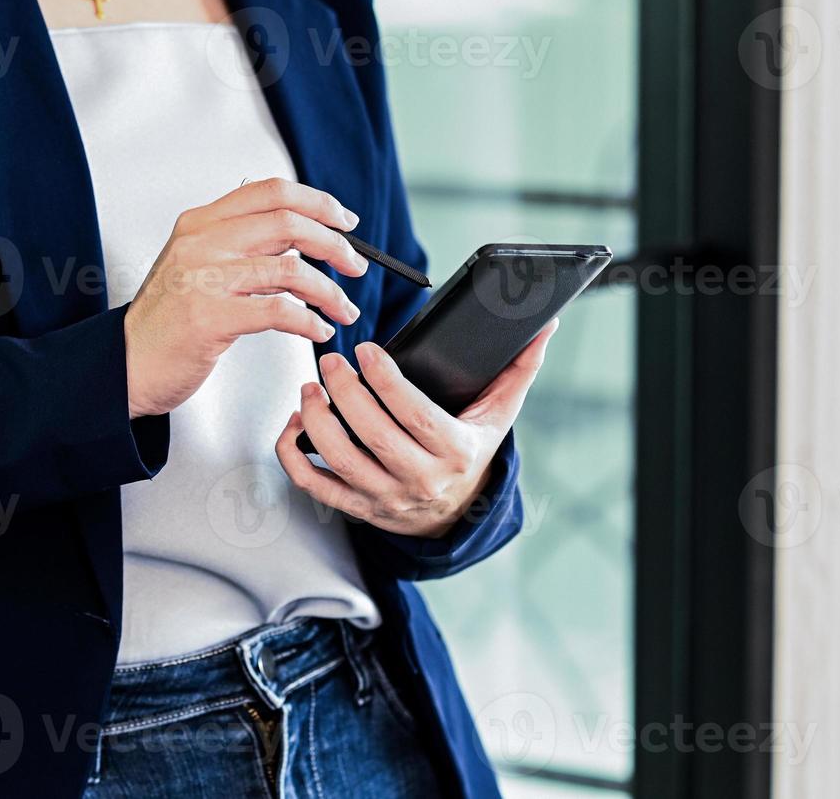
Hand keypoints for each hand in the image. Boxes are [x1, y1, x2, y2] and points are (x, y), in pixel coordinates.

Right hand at [123, 178, 369, 417]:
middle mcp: (201, 242)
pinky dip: (310, 321)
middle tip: (355, 266)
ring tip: (344, 308)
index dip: (318, 202)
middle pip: (289, 223)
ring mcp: (203, 278)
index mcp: (201, 223)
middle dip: (335, 245)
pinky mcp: (209, 317)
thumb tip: (299, 229)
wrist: (126, 364)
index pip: (271, 191)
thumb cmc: (167, 321)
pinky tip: (319, 330)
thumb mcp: (196, 264)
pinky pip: (279, 311)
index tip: (346, 222)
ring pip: (291, 269)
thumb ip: (240, 243)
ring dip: (330, 291)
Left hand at [275, 320, 558, 538]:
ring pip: (339, 459)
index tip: (366, 350)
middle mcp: (419, 478)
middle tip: (330, 360)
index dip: (386, 381)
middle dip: (345, 392)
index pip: (415, 414)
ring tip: (312, 388)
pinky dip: (294, 454)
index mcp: (455, 451)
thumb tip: (545, 326)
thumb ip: (519, 369)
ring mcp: (385, 496)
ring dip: (316, 419)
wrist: (455, 514)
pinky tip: (296, 423)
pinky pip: (314, 485)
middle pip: (372, 434)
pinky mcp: (357, 507)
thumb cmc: (471, 451)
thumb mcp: (499, 414)